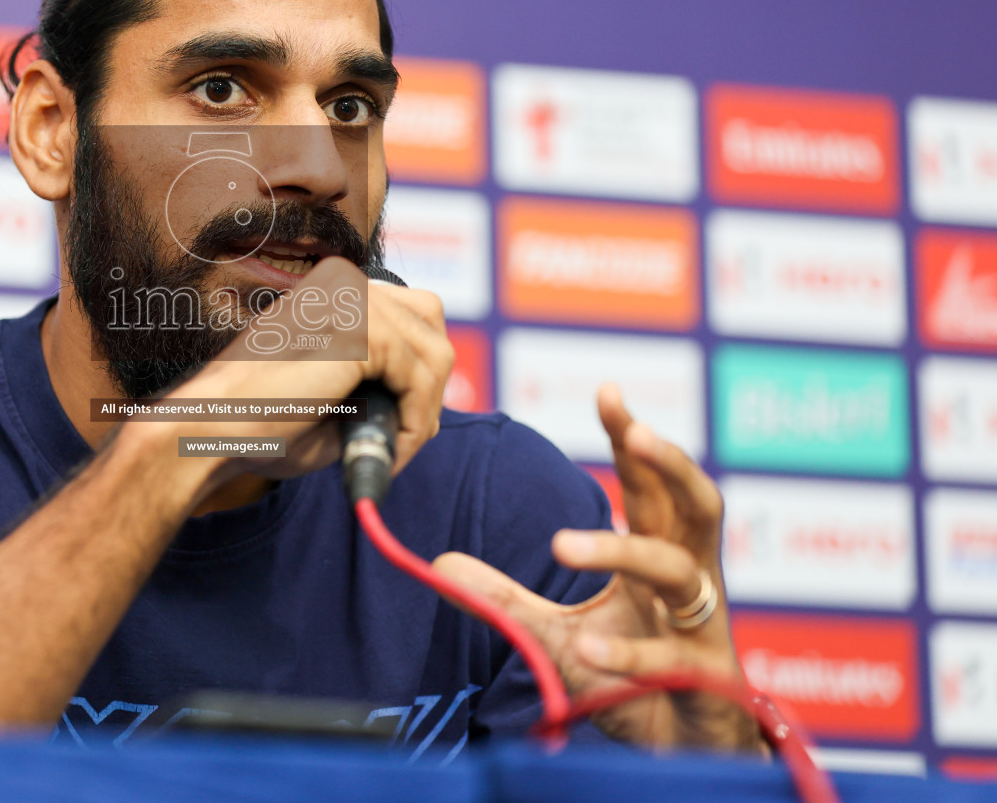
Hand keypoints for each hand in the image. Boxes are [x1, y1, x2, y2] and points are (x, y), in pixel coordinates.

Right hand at [166, 256, 453, 483]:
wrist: (213, 427)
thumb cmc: (262, 421)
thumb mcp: (334, 392)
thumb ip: (379, 384)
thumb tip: (431, 404)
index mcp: (334, 289)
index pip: (411, 315)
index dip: (417, 371)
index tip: (405, 423)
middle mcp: (346, 282)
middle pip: (431, 323)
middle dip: (430, 384)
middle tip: (407, 434)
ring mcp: (353, 300)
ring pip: (433, 354)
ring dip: (424, 410)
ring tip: (395, 450)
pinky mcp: (359, 330)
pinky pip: (418, 378)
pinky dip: (414, 421)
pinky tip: (389, 448)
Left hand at [432, 384, 764, 753]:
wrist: (683, 753)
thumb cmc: (633, 680)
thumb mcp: (560, 634)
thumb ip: (507, 598)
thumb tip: (441, 564)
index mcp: (662, 557)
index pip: (652, 485)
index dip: (633, 438)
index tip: (608, 390)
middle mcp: (690, 581)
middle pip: (697, 505)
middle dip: (670, 463)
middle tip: (635, 431)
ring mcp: (702, 628)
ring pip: (676, 571)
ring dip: (622, 549)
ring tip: (564, 544)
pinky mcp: (702, 679)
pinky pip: (667, 658)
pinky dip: (626, 650)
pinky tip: (587, 646)